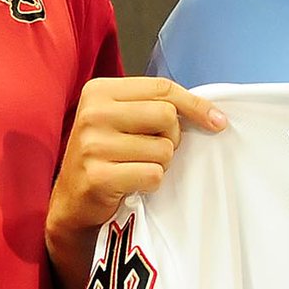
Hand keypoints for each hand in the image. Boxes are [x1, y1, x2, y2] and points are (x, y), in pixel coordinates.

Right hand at [45, 76, 225, 288]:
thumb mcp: (121, 120)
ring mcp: (92, 144)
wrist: (72, 201)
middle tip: (153, 150)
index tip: (217, 121)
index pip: (161, 88)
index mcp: (99, 91)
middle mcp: (93, 113)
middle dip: (171, 137)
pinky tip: (131, 183)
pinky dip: (150, 183)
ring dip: (159, 164)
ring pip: (163, 149)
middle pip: (166, 116)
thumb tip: (214, 116)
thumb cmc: (105, 157)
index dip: (195, 104)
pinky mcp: (98, 176)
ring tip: (136, 167)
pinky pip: (152, 175)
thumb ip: (155, 108)